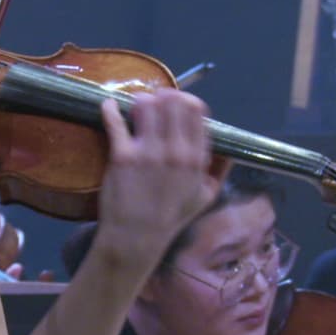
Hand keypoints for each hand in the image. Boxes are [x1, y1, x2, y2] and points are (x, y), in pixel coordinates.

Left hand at [90, 90, 221, 267]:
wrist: (137, 238)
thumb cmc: (170, 218)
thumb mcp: (205, 197)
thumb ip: (218, 172)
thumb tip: (229, 154)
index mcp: (197, 158)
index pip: (196, 109)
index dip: (183, 100)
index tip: (173, 102)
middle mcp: (176, 151)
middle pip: (172, 100)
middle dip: (161, 96)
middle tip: (151, 102)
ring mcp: (149, 152)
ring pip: (146, 105)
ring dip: (139, 102)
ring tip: (133, 109)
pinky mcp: (123, 156)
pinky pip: (115, 121)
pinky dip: (109, 110)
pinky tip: (107, 106)